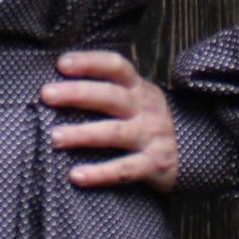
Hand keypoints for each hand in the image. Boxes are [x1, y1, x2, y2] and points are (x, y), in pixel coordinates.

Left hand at [40, 48, 178, 191]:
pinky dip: (100, 174)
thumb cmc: (145, 122)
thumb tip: (57, 85)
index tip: (61, 64)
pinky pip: (124, 169)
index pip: (116, 66)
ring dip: (83, 134)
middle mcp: (145, 108)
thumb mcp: (135, 99)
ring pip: (114, 133)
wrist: (193, 154)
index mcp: (138, 88)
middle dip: (77, 93)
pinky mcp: (154, 164)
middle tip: (46, 95)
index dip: (89, 62)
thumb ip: (106, 90)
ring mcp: (151, 136)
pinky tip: (76, 176)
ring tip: (54, 137)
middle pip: (110, 96)